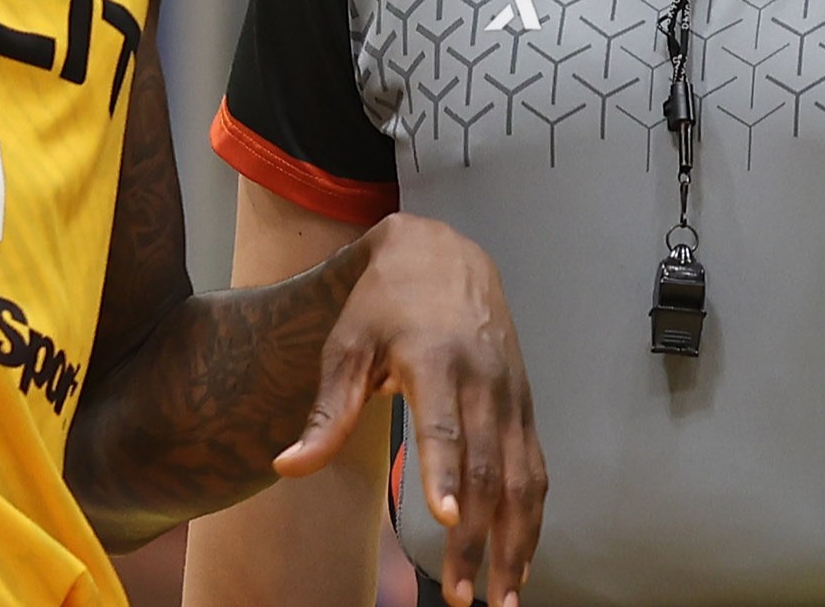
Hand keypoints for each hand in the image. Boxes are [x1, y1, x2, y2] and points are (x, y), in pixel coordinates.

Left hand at [276, 214, 541, 606]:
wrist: (446, 252)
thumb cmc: (387, 301)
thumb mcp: (346, 344)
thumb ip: (327, 412)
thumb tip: (288, 466)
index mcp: (434, 361)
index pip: (444, 427)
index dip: (445, 476)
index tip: (447, 522)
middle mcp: (482, 381)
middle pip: (485, 470)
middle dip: (475, 538)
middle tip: (460, 595)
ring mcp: (511, 395)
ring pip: (522, 479)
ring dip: (516, 542)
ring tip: (503, 598)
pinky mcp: (525, 406)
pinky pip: (536, 470)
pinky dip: (533, 519)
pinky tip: (521, 559)